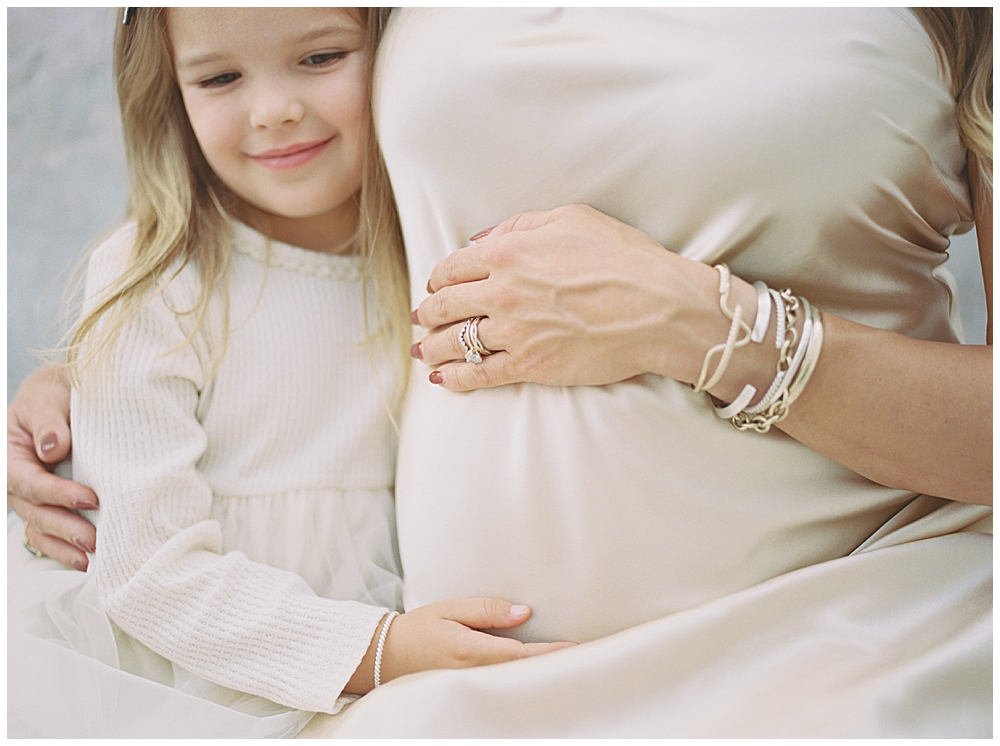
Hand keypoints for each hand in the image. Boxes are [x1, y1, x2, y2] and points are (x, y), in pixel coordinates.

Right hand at [8, 364, 97, 570]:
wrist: (62, 394)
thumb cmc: (54, 393)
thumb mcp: (48, 397)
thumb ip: (50, 422)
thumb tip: (52, 448)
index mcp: (9, 455)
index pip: (29, 482)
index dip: (58, 493)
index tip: (90, 498)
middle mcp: (14, 481)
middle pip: (34, 511)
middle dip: (64, 527)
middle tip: (94, 539)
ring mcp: (29, 497)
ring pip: (39, 528)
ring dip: (63, 546)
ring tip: (91, 558)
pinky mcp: (46, 505)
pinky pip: (46, 534)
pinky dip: (62, 549)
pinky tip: (85, 562)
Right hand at [344, 599, 574, 693]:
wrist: (385, 656)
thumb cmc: (418, 628)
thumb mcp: (450, 608)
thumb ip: (487, 610)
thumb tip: (524, 613)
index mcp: (470, 651)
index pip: (520, 655)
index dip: (550, 654)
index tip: (575, 649)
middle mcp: (473, 674)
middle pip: (522, 673)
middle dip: (550, 666)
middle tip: (583, 656)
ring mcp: (469, 686)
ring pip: (513, 682)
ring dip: (538, 673)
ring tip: (565, 663)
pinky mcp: (467, 690)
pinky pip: (500, 685)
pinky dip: (520, 679)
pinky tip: (534, 673)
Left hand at [412, 204, 736, 391]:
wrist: (659, 308)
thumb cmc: (624, 258)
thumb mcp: (572, 219)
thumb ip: (519, 225)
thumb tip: (481, 239)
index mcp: (509, 251)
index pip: (453, 267)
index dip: (440, 278)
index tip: (438, 286)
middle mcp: (503, 291)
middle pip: (445, 305)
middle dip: (428, 312)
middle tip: (421, 318)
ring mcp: (514, 332)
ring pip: (454, 342)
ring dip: (431, 347)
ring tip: (421, 351)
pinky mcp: (530, 366)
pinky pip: (479, 375)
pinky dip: (455, 378)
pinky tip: (443, 380)